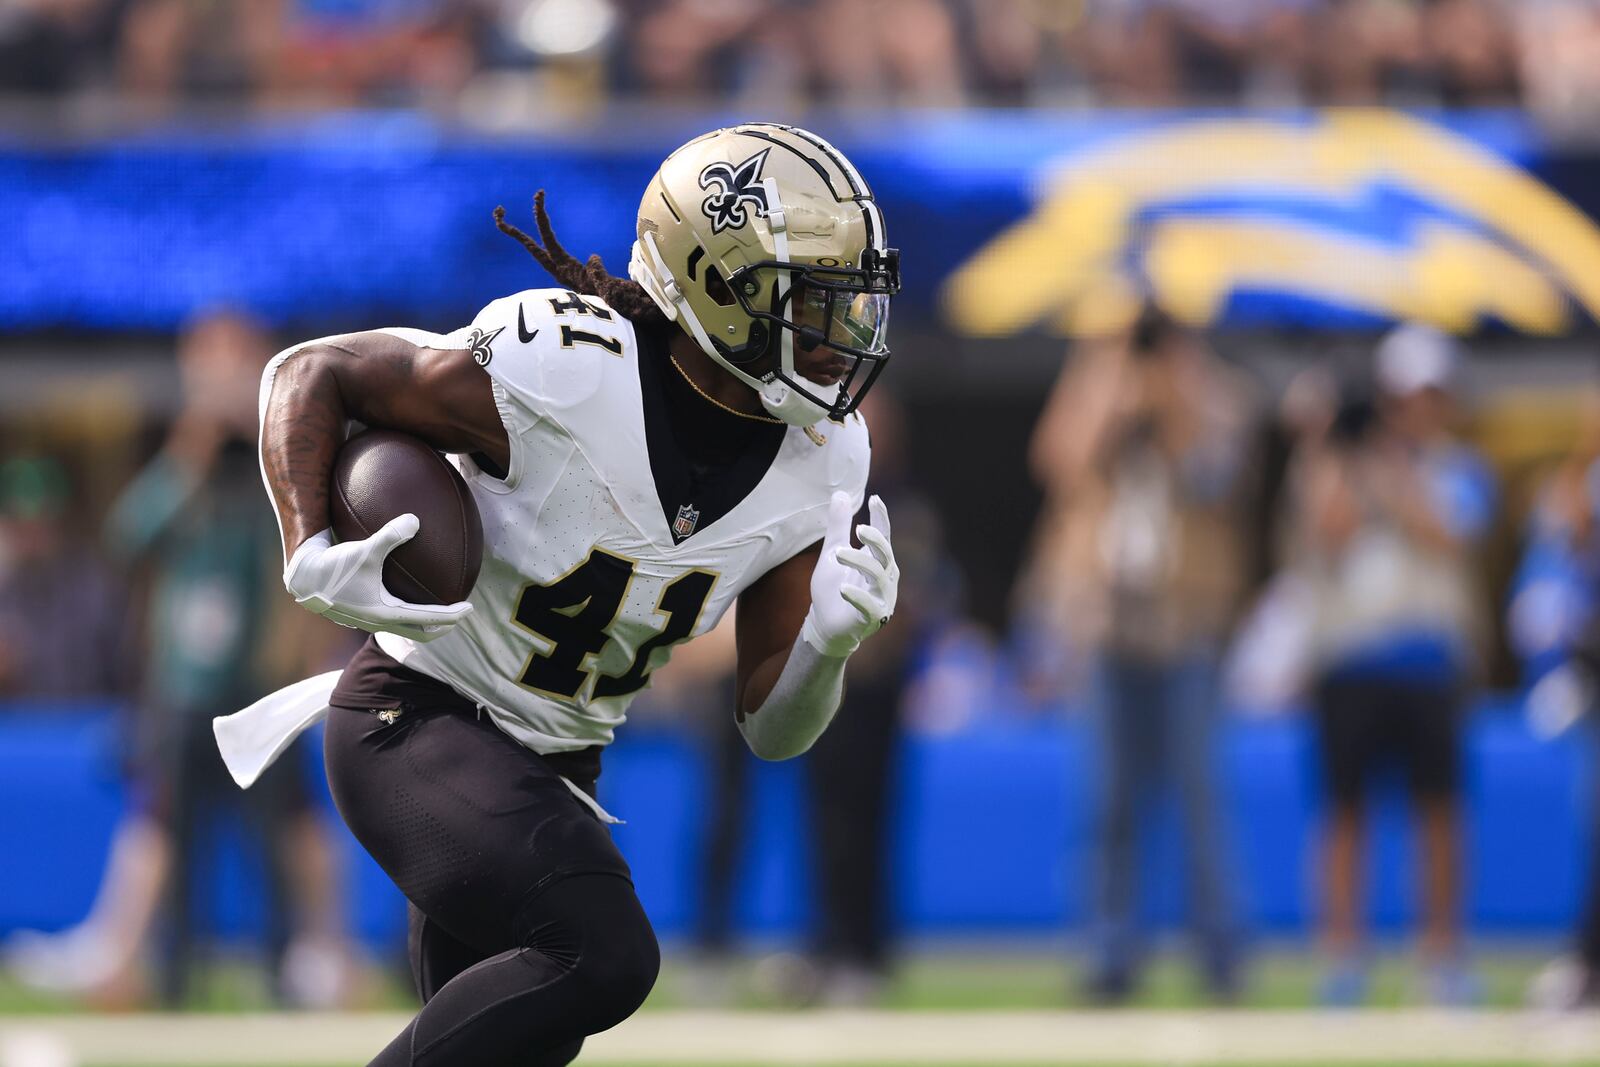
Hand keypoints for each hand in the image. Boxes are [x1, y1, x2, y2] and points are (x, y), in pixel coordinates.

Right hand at [283, 514, 472, 641]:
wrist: (300, 575)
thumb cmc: (332, 566)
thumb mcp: (364, 550)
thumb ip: (390, 536)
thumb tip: (416, 520)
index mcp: (384, 615)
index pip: (427, 621)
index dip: (451, 616)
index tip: (469, 609)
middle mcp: (377, 622)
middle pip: (418, 633)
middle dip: (441, 626)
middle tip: (458, 616)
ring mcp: (366, 618)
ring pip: (402, 626)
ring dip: (422, 620)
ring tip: (436, 605)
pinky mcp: (358, 609)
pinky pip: (387, 613)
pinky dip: (402, 607)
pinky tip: (402, 587)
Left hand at [801, 492, 898, 656]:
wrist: (826, 624)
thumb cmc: (833, 588)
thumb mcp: (833, 552)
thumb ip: (838, 526)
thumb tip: (841, 494)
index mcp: (876, 560)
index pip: (883, 535)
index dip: (881, 518)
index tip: (875, 499)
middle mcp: (884, 576)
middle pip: (885, 554)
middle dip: (875, 540)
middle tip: (858, 529)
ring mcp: (882, 596)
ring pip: (877, 575)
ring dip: (858, 562)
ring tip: (837, 553)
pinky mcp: (874, 617)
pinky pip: (869, 604)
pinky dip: (857, 596)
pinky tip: (843, 588)